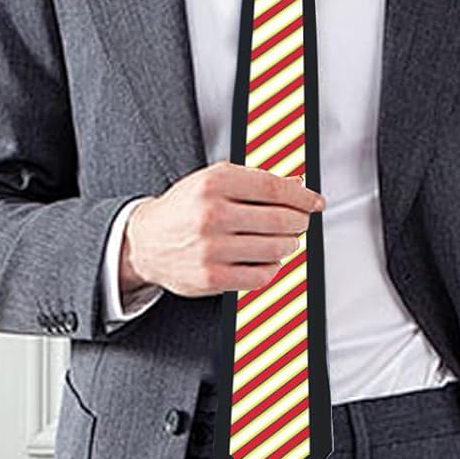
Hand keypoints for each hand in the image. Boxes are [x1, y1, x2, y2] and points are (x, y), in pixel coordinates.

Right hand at [120, 162, 324, 299]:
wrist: (145, 242)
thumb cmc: (183, 210)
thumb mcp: (211, 181)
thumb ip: (253, 181)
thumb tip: (297, 185)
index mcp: (214, 184)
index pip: (273, 188)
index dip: (302, 196)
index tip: (314, 202)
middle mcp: (212, 215)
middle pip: (279, 220)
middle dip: (298, 223)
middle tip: (299, 223)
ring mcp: (211, 249)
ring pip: (275, 249)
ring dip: (287, 246)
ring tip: (283, 241)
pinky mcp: (211, 278)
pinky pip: (261, 276)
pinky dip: (271, 269)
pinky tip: (265, 260)